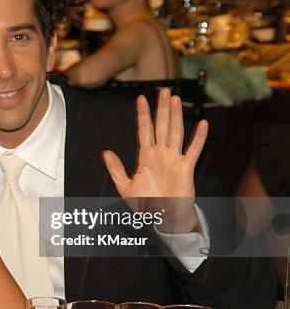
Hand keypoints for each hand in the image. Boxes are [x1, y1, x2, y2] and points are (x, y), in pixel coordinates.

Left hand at [102, 88, 208, 233]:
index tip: (141, 98)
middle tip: (164, 89)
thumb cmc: (146, 204)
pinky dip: (199, 137)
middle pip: (161, 125)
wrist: (162, 219)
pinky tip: (202, 123)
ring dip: (176, 115)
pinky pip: (193, 150)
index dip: (143, 114)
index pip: (144, 130)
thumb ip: (116, 169)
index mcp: (146, 157)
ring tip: (175, 99)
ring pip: (175, 132)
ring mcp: (174, 159)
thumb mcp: (125, 187)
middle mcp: (161, 154)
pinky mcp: (186, 168)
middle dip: (162, 108)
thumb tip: (106, 152)